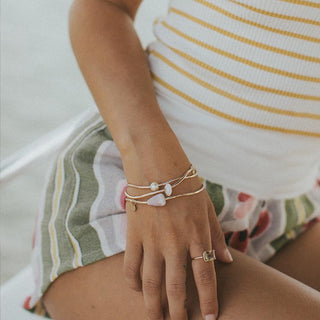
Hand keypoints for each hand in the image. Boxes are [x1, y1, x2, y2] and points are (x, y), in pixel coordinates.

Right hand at [122, 161, 232, 319]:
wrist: (156, 163)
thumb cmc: (185, 182)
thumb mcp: (207, 206)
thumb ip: (216, 235)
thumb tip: (227, 261)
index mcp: (197, 235)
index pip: (205, 277)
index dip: (208, 301)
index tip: (208, 318)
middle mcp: (175, 243)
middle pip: (176, 288)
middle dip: (178, 313)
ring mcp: (152, 240)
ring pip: (151, 284)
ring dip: (153, 307)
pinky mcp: (134, 235)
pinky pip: (130, 266)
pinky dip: (132, 283)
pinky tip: (137, 290)